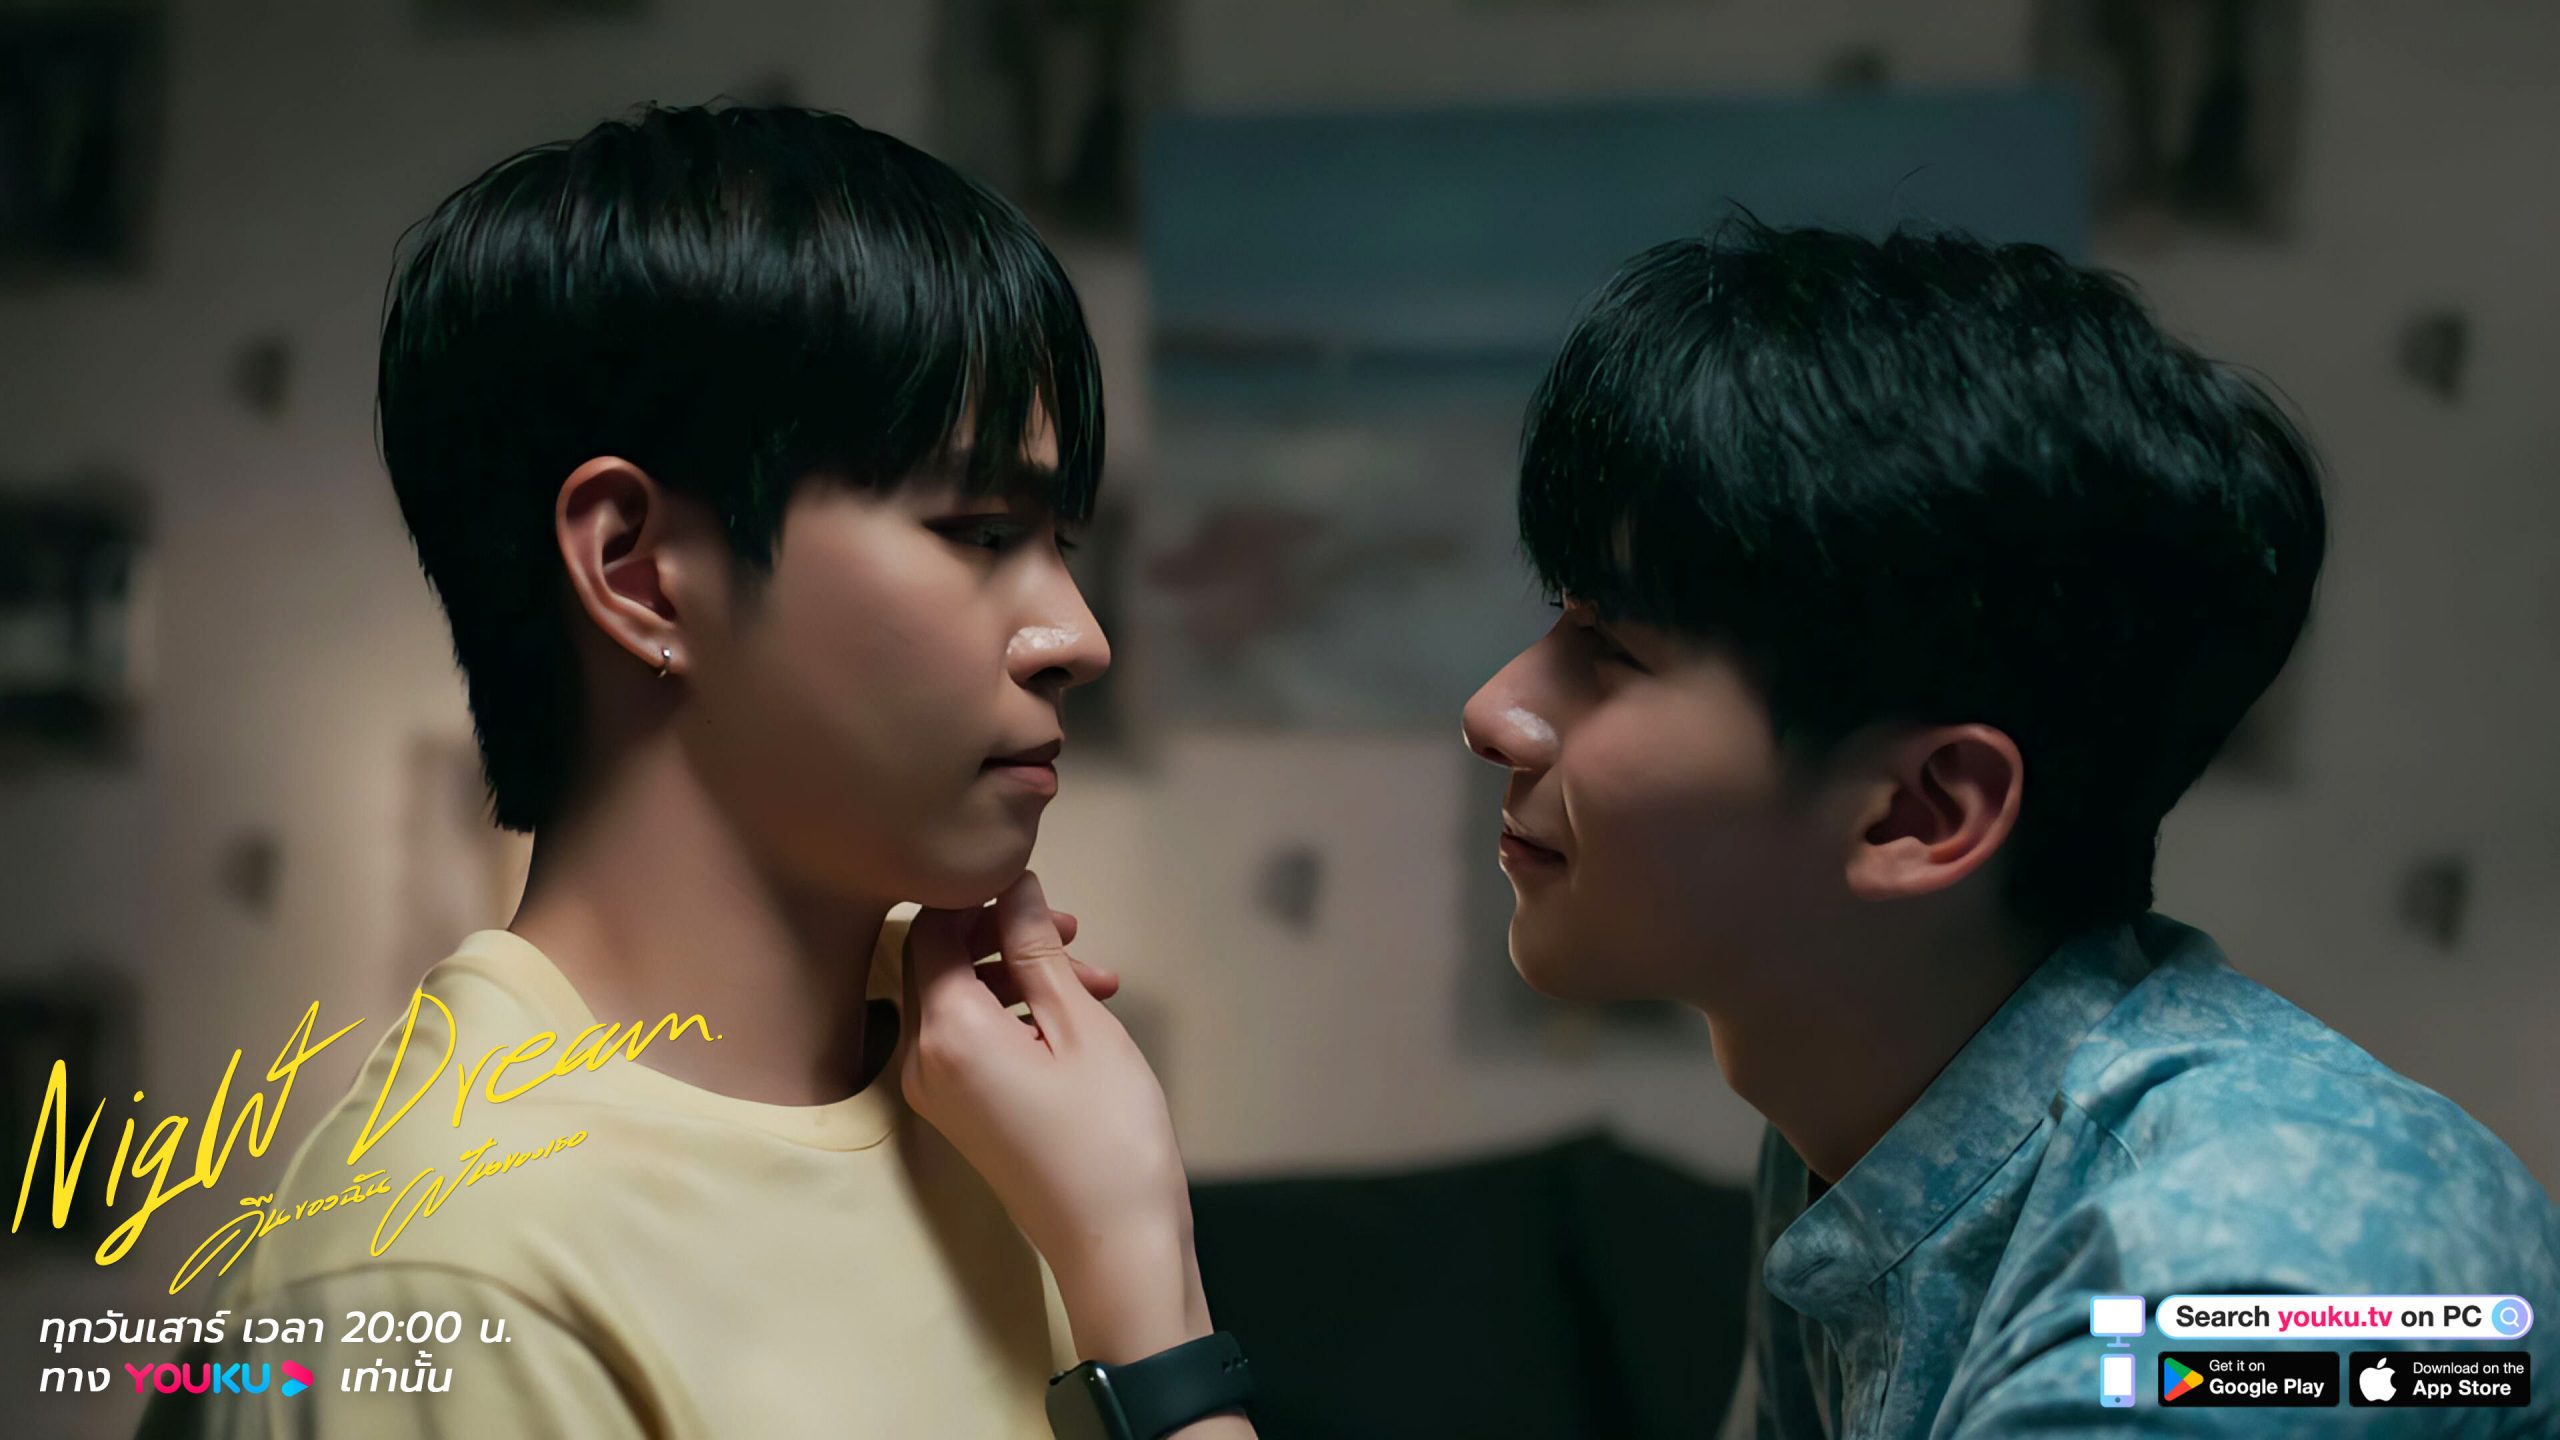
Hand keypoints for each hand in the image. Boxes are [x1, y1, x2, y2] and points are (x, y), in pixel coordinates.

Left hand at [902, 872, 1210, 1363]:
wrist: (1115, 1244)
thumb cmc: (1108, 1134)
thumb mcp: (1081, 1025)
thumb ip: (1036, 950)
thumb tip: (1010, 886)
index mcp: (945, 1031)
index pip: (928, 929)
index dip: (978, 897)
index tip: (1038, 891)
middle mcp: (920, 1060)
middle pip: (937, 963)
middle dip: (1003, 935)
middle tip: (1073, 931)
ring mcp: (936, 1092)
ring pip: (959, 1001)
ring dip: (1019, 976)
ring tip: (1097, 979)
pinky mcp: (958, 1114)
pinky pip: (968, 1041)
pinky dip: (1014, 1017)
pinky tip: (1075, 1018)